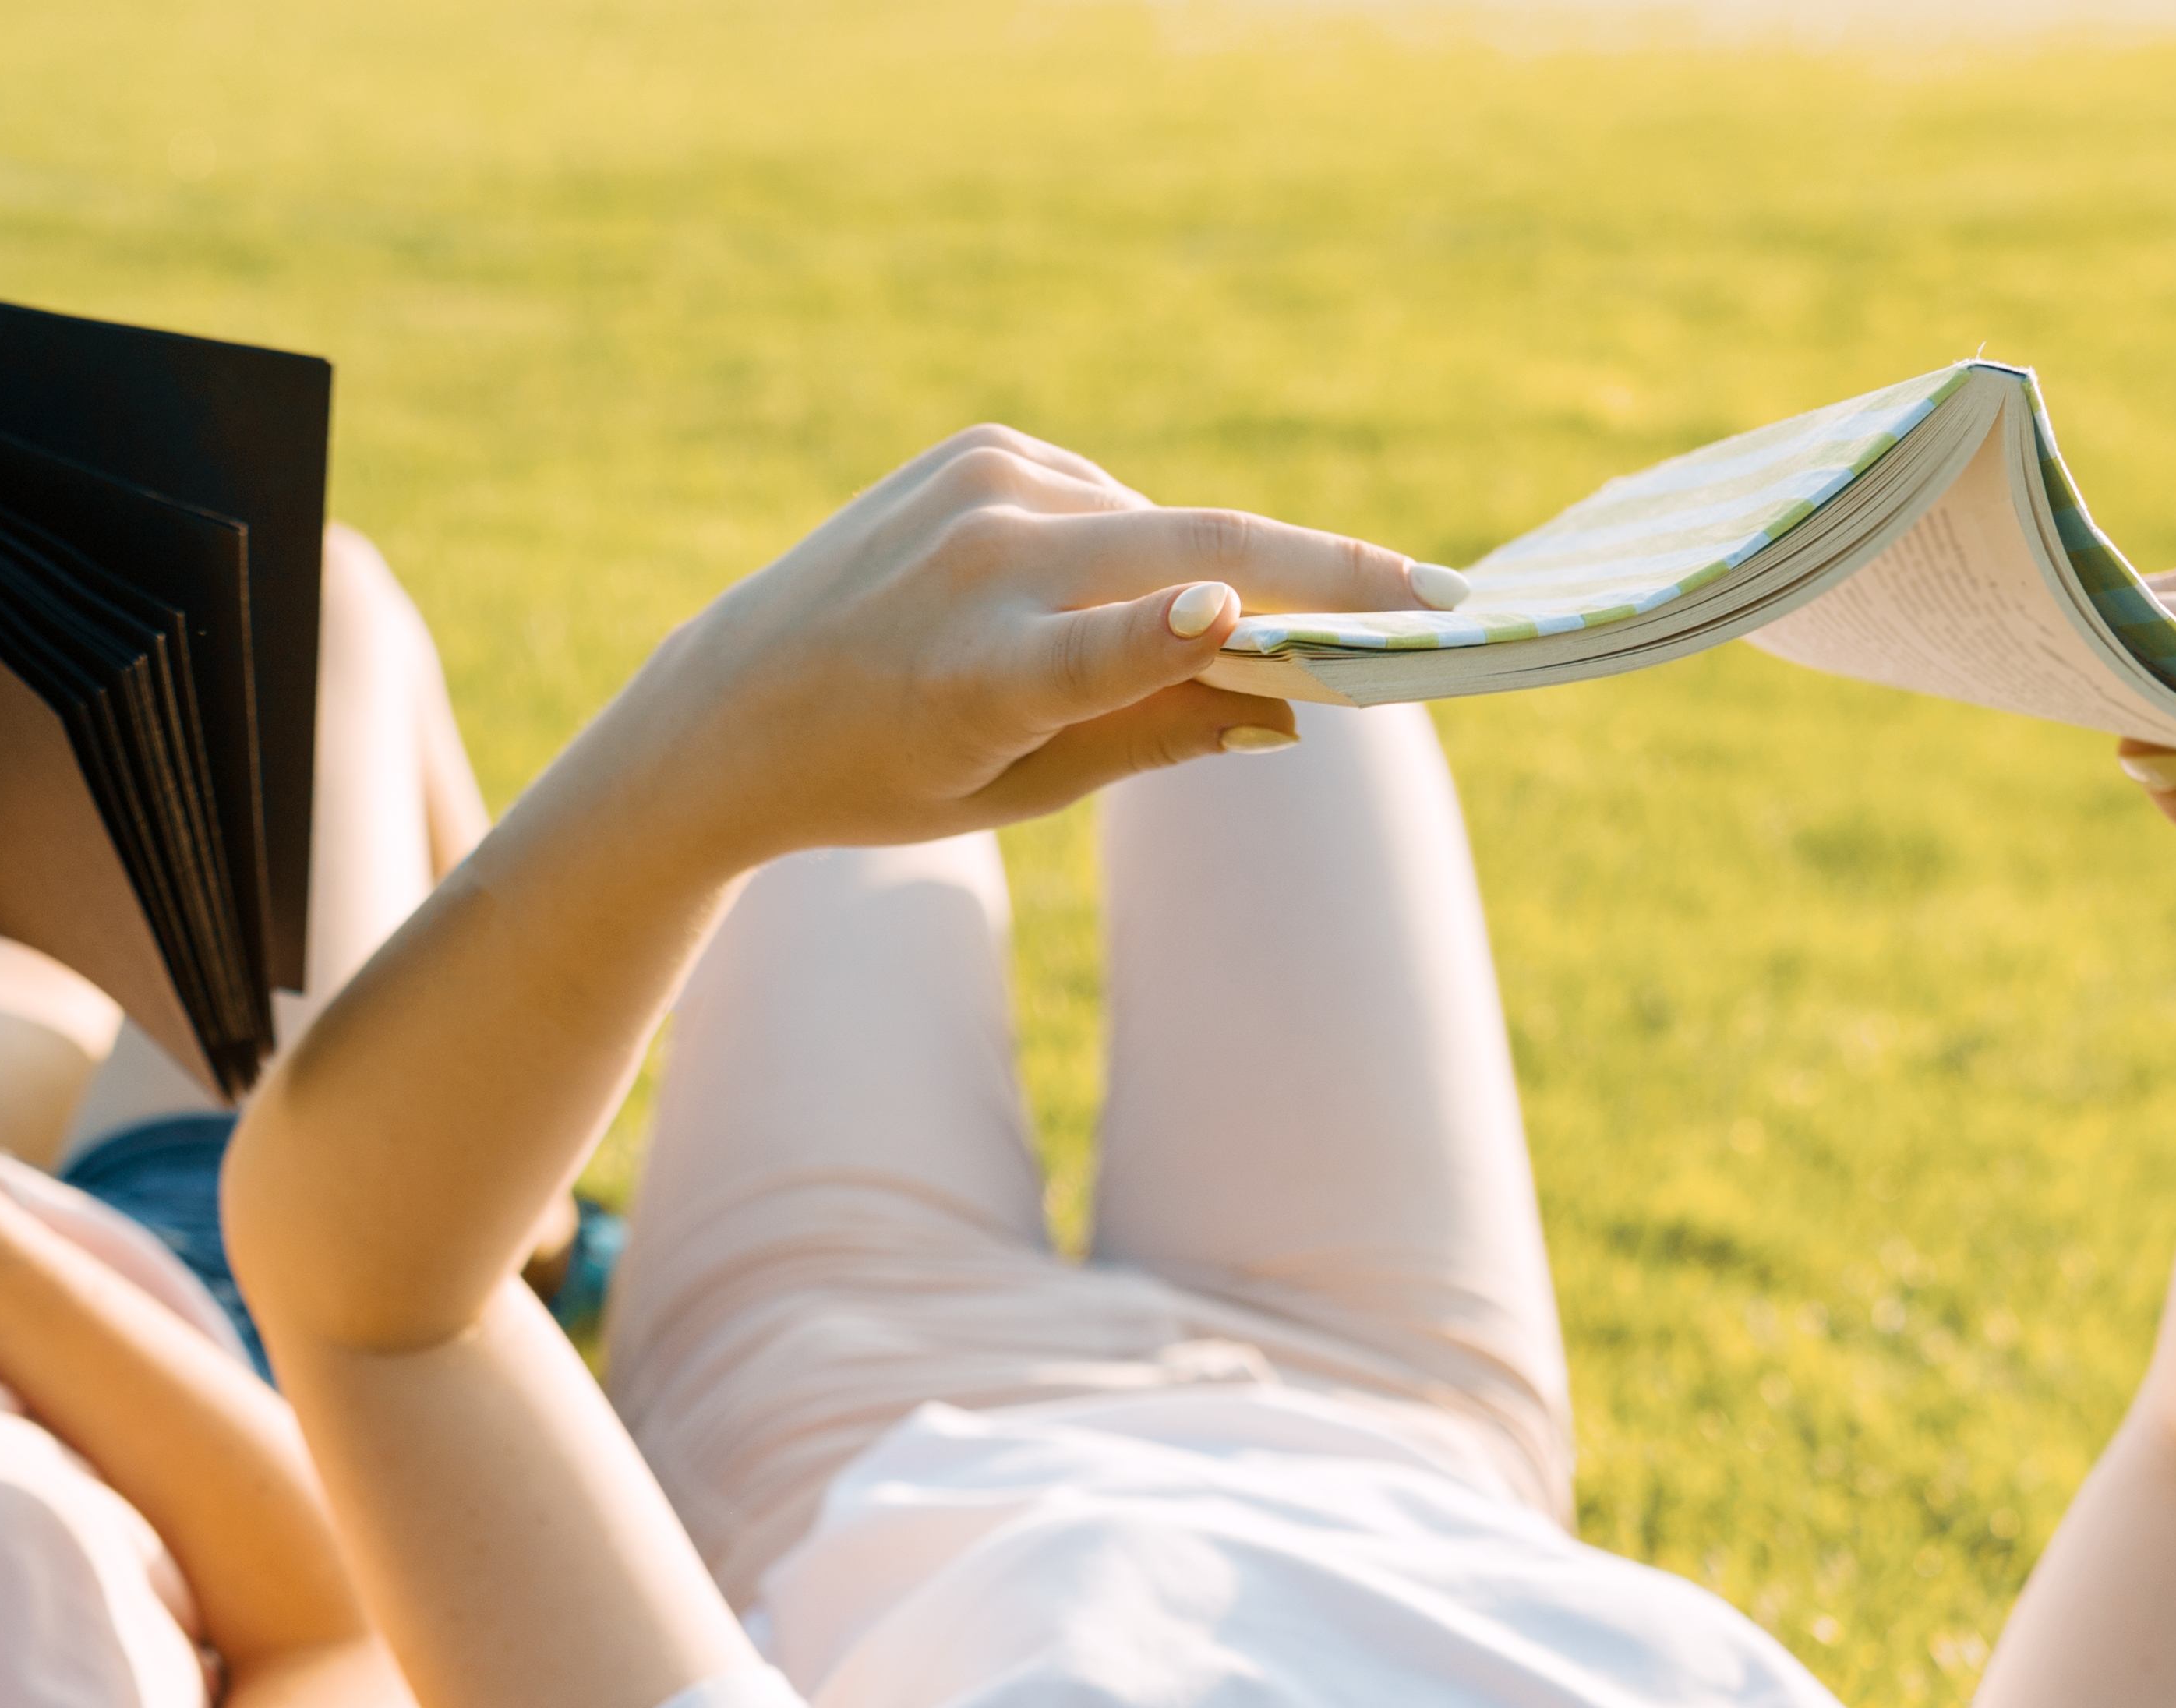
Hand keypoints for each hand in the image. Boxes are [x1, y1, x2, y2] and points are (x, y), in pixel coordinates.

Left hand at [576, 426, 1448, 869]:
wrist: (735, 705)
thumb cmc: (887, 778)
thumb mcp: (1016, 791)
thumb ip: (1157, 740)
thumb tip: (1301, 709)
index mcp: (978, 681)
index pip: (1086, 656)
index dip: (1165, 636)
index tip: (1236, 616)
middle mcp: (979, 569)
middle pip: (1190, 548)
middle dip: (1326, 574)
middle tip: (1439, 600)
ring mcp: (980, 489)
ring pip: (1161, 525)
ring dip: (1203, 574)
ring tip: (1195, 638)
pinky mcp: (981, 448)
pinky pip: (1108, 499)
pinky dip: (1127, 548)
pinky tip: (1075, 594)